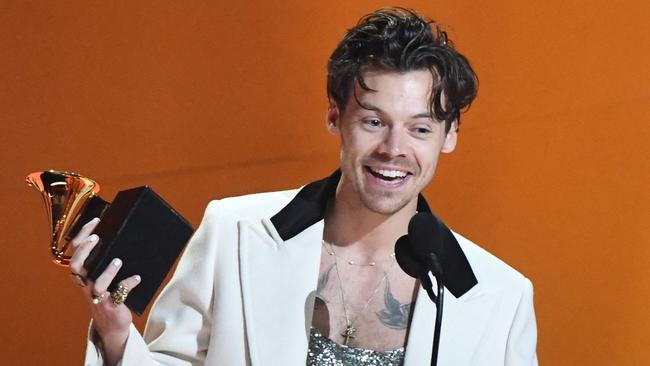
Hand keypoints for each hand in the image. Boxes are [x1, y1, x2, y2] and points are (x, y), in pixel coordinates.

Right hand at [69, 218, 141, 364]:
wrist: (112, 323)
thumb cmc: (109, 293)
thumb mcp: (104, 275)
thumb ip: (108, 260)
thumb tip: (124, 234)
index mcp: (83, 274)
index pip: (75, 251)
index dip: (82, 235)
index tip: (95, 221)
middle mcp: (86, 284)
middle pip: (76, 266)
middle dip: (86, 250)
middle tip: (98, 238)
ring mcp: (98, 296)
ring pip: (96, 284)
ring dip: (107, 272)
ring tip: (118, 260)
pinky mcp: (111, 306)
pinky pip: (118, 295)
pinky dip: (128, 284)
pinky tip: (138, 278)